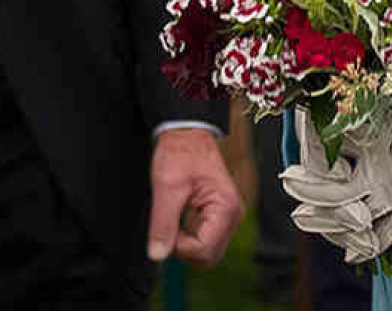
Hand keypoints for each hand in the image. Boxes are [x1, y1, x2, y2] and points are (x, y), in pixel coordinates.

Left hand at [147, 127, 243, 266]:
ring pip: (207, 252)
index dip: (179, 246)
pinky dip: (190, 236)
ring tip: (176, 215)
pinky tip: (181, 216)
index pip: (203, 251)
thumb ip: (163, 223)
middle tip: (169, 224)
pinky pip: (206, 240)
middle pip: (208, 257)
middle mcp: (233, 215)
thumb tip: (158, 255)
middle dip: (184, 249)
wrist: (186, 134)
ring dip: (187, 243)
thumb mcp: (166, 186)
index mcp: (226, 208)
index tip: (167, 226)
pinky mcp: (220, 216)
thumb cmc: (180, 152)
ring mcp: (228, 217)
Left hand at [282, 101, 391, 262]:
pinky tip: (347, 251)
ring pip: (350, 218)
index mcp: (376, 140)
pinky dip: (362, 247)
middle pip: (330, 190)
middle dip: (305, 188)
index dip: (308, 136)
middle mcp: (379, 173)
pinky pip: (382, 237)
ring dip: (324, 220)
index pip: (330, 141)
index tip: (297, 122)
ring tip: (303, 218)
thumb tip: (343, 95)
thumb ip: (374, 102)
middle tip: (287, 181)